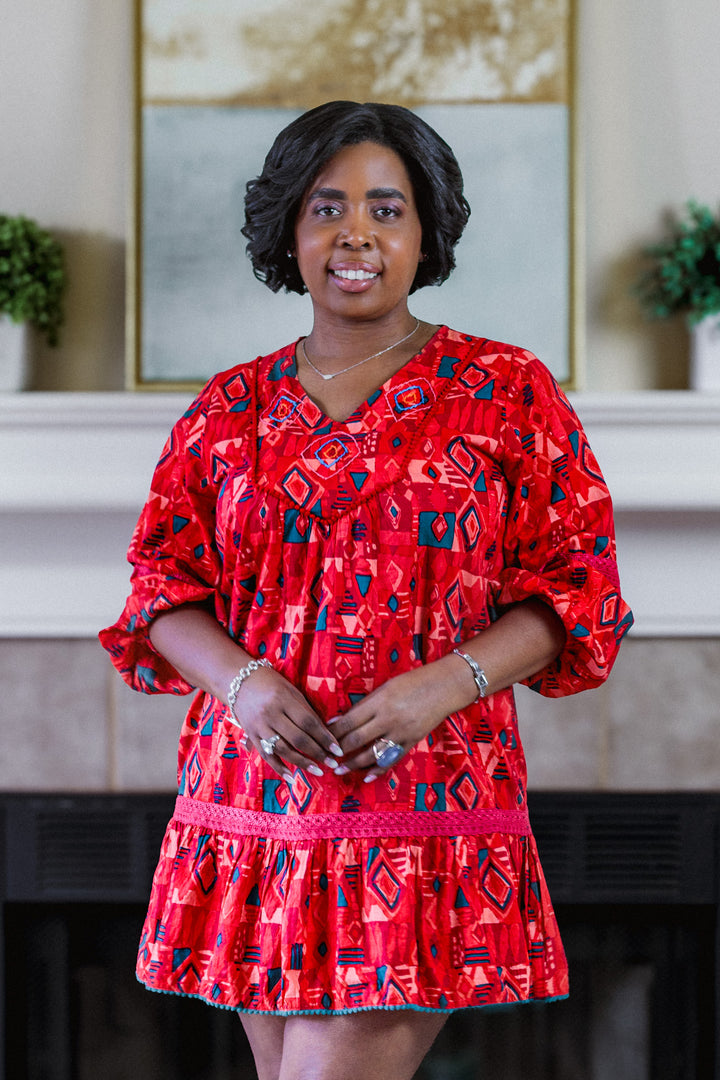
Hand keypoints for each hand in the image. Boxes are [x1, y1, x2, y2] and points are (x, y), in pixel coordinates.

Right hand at [229, 666, 343, 779]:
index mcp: (283, 699)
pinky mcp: (251, 735)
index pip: (308, 722)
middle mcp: (271, 714)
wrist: (238, 681)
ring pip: (283, 749)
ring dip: (302, 763)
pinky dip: (279, 768)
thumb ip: (306, 710)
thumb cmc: (271, 683)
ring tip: (318, 771)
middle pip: (298, 738)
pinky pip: (266, 755)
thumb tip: (325, 732)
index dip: (324, 737)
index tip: (337, 749)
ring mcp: (259, 726)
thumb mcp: (291, 690)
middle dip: (318, 753)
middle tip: (332, 763)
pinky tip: (291, 777)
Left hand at [329, 657, 473, 780]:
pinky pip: (391, 759)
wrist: (444, 687)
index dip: (333, 732)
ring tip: (339, 770)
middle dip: (339, 750)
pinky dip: (378, 770)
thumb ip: (365, 704)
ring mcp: (400, 733)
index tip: (322, 738)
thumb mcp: (386, 687)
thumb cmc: (413, 682)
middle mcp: (388, 719)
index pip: (349, 721)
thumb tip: (341, 719)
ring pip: (371, 753)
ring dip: (353, 764)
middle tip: (325, 758)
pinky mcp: (411, 742)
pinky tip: (366, 776)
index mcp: (379, 702)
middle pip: (357, 739)